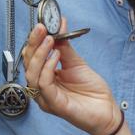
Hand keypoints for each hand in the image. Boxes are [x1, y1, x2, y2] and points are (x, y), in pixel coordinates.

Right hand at [22, 20, 121, 134]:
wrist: (107, 110)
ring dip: (40, 55)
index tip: (41, 25)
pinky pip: (44, 85)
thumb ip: (65, 46)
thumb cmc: (92, 91)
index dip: (34, 41)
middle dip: (34, 44)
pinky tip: (56, 56)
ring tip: (51, 40)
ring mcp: (46, 98)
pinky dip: (48, 68)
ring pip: (32, 74)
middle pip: (28, 64)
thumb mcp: (76, 63)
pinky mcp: (54, 105)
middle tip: (42, 29)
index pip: (31, 57)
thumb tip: (59, 24)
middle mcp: (41, 88)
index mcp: (45, 77)